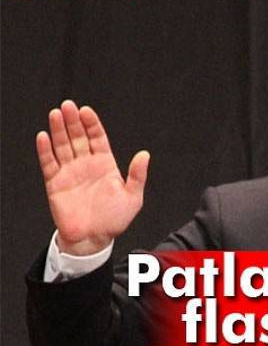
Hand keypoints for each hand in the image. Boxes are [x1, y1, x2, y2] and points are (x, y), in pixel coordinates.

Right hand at [36, 100, 149, 254]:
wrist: (94, 240)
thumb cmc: (114, 220)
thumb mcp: (132, 197)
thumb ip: (137, 175)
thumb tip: (144, 154)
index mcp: (105, 165)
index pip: (97, 138)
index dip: (92, 124)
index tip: (86, 111)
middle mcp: (86, 165)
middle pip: (78, 137)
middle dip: (73, 121)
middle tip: (68, 106)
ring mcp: (70, 172)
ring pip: (63, 146)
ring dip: (58, 130)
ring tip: (55, 114)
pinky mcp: (55, 183)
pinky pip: (49, 163)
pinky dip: (45, 150)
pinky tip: (44, 136)